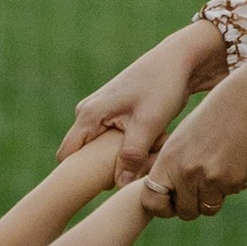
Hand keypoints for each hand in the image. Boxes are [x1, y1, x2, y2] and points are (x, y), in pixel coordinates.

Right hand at [60, 23, 220, 174]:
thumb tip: (119, 184)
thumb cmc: (162, 86)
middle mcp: (88, 112)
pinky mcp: (115, 114)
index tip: (106, 184)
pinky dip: (130, 147)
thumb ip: (131, 155)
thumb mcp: (148, 124)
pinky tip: (152, 144)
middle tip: (139, 168)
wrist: (179, 61)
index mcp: (89, 114)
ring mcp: (101, 112)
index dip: (80, 175)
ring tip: (150, 153)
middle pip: (86, 155)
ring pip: (103, 149)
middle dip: (108, 168)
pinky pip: (114, 141)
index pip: (67, 156)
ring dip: (123, 158)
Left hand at [139, 68, 246, 218]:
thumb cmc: (221, 113)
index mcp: (168, 157)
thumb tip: (172, 193)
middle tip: (204, 188)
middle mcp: (184, 170)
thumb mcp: (187, 135)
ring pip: (206, 209)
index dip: (162, 207)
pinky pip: (227, 197)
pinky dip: (233, 187)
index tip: (174, 201)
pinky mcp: (231, 180)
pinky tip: (239, 164)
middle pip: (182, 211)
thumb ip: (175, 164)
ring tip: (221, 173)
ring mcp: (208, 177)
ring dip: (213, 198)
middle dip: (193, 205)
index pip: (150, 200)